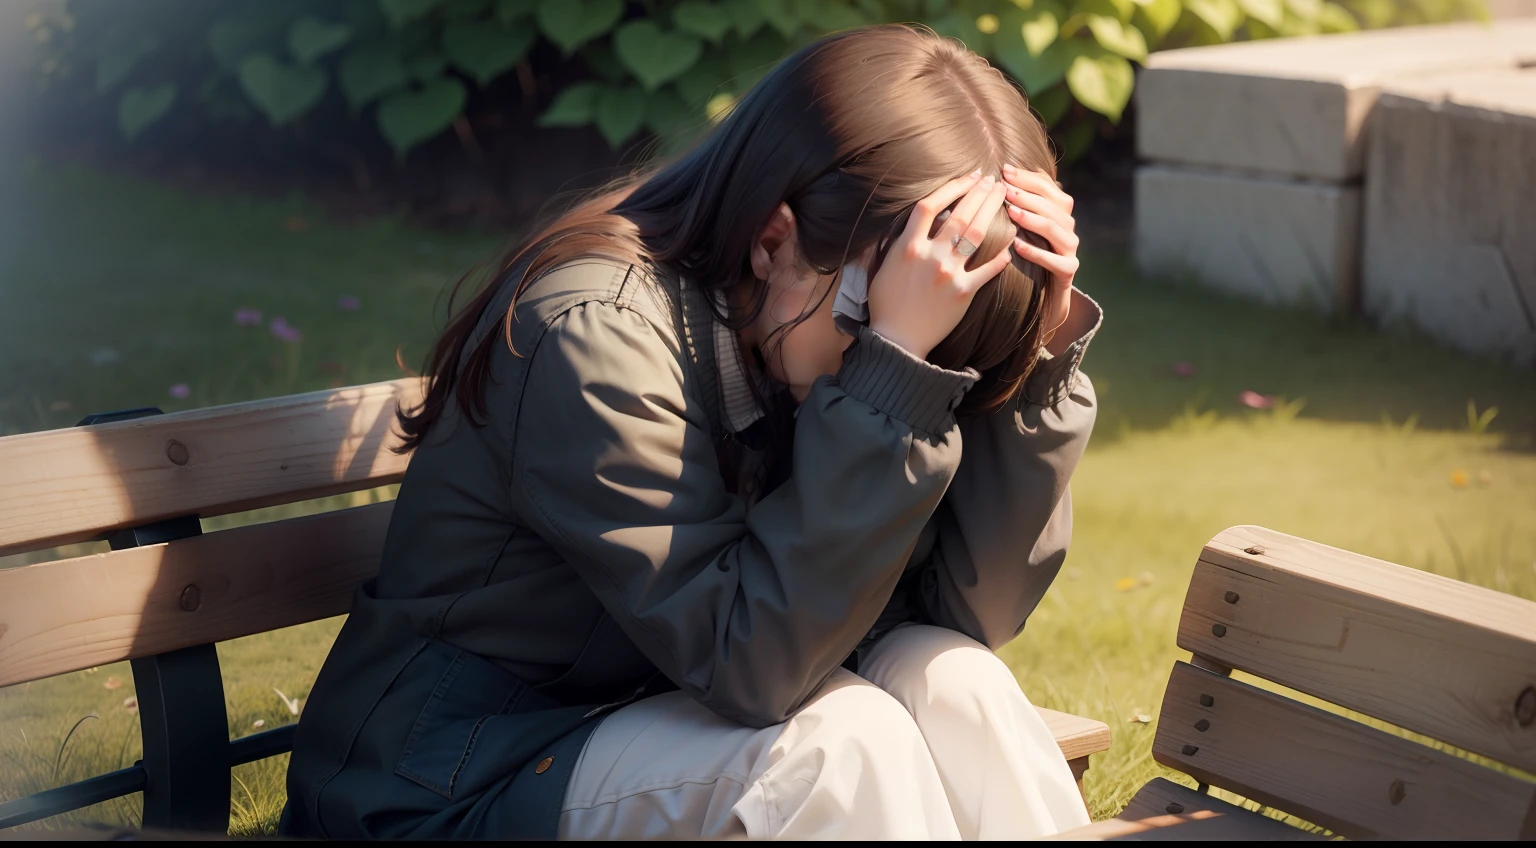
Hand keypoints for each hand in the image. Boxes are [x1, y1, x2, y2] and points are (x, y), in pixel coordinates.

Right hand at [868, 171, 1013, 360]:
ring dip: (991, 212)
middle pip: (958, 215)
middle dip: (979, 193)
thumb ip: (898, 244)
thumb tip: (910, 223)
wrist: (896, 341)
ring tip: (1004, 198)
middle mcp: (929, 256)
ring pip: (974, 235)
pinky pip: (987, 270)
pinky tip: (1011, 245)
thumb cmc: (886, 305)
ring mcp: (948, 274)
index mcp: (907, 247)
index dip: (951, 187)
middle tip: (994, 181)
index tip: (968, 177)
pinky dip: (1000, 257)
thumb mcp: (883, 268)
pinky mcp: (963, 293)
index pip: (929, 205)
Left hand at [1001, 164, 1077, 340]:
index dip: (1027, 177)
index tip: (1004, 170)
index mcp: (1059, 211)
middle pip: (1054, 204)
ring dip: (1033, 218)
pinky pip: (1056, 261)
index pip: (1048, 186)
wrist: (1043, 296)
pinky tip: (1017, 246)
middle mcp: (1068, 226)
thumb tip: (997, 175)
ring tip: (1011, 213)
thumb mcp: (1020, 226)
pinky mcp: (1069, 270)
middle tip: (1004, 189)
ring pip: (1057, 228)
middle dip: (1028, 194)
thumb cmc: (1025, 255)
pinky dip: (1037, 252)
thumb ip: (1016, 203)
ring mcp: (1070, 249)